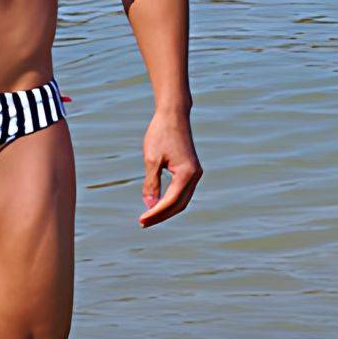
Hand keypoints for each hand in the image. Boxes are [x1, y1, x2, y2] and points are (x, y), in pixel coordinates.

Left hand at [137, 109, 201, 227]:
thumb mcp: (151, 159)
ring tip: (149, 216)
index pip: (171, 201)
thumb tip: (149, 206)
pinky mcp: (192, 169)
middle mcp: (195, 175)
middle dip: (161, 215)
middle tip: (143, 223)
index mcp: (186, 173)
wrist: (173, 114)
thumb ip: (151, 183)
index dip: (156, 213)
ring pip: (183, 200)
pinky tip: (158, 203)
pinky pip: (183, 191)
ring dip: (167, 210)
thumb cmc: (160, 133)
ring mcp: (195, 173)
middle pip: (179, 205)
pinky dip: (171, 200)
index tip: (141, 220)